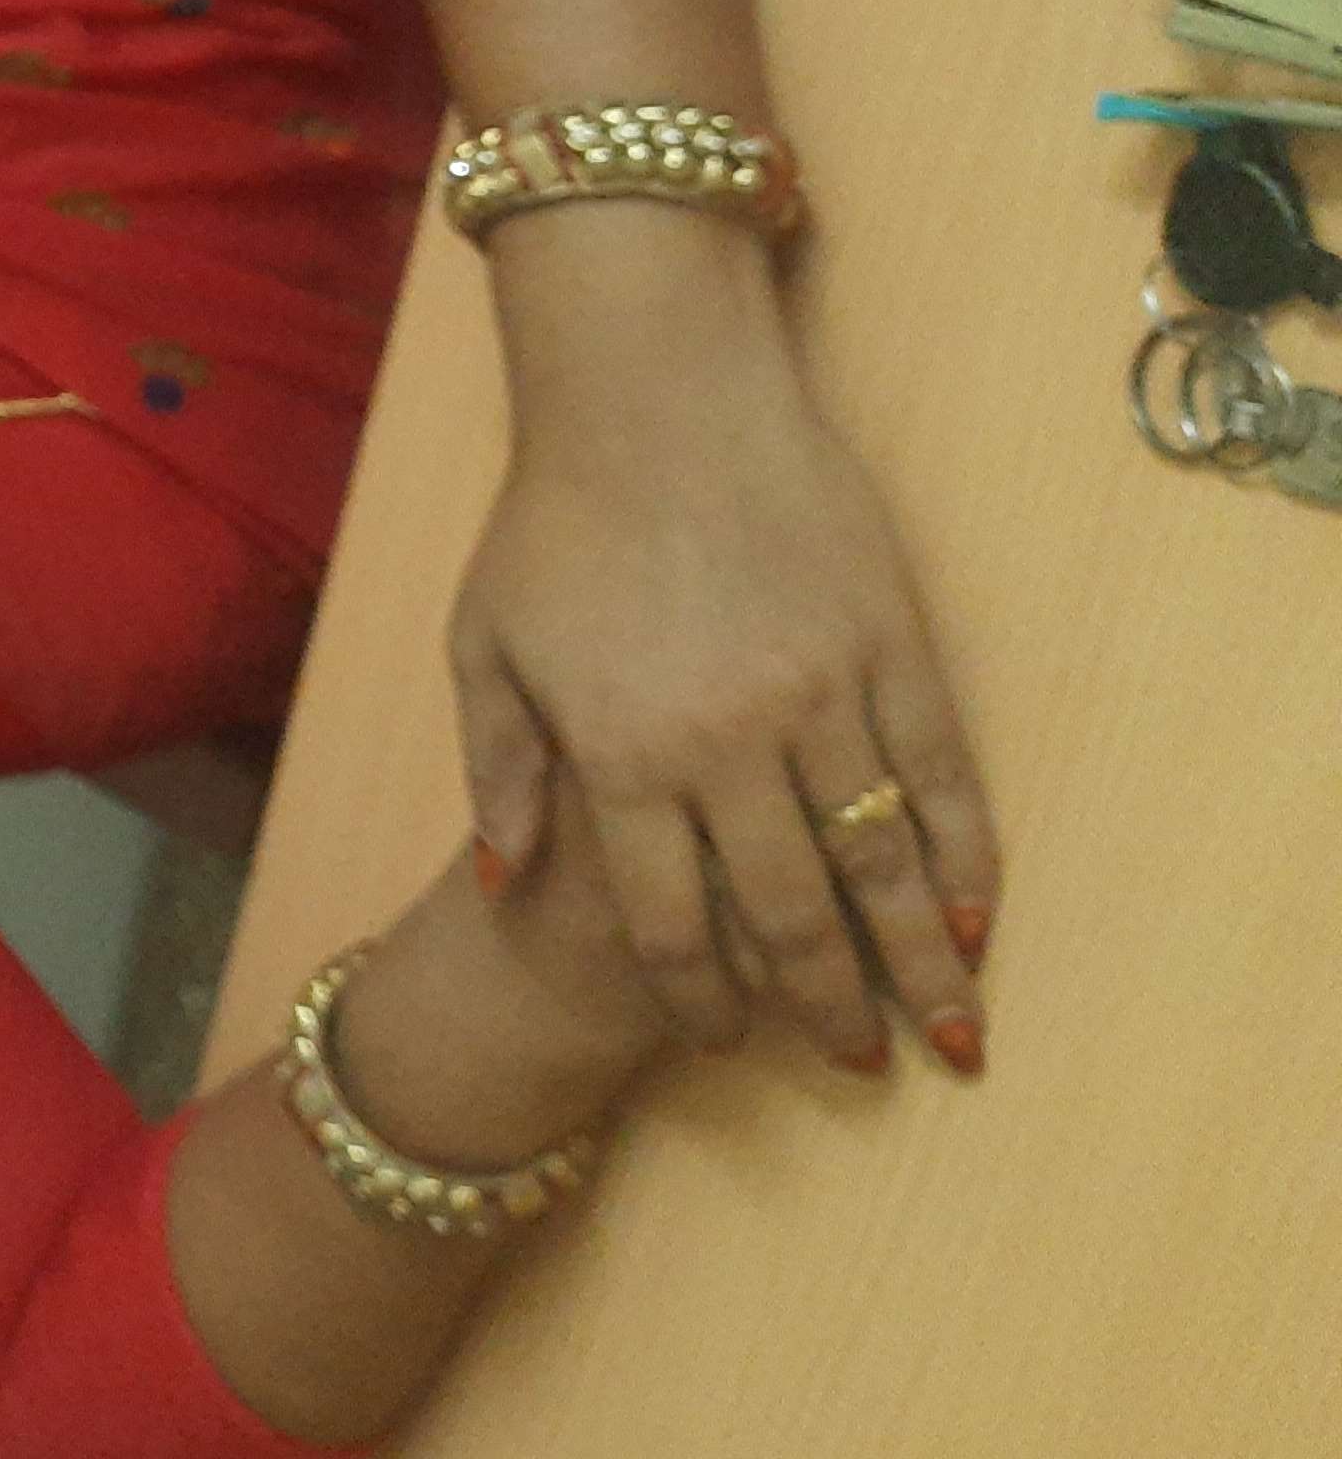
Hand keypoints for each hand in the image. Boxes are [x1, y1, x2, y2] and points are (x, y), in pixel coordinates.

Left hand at [450, 278, 999, 1074]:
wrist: (653, 395)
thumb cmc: (552, 519)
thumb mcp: (483, 645)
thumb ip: (497, 767)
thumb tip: (498, 875)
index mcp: (622, 756)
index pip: (670, 923)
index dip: (700, 999)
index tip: (721, 1039)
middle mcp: (728, 745)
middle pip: (788, 918)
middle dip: (823, 1007)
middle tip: (854, 1063)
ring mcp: (820, 696)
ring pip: (879, 865)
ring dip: (915, 963)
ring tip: (946, 1036)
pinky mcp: (890, 645)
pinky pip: (940, 779)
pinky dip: (963, 859)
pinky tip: (975, 920)